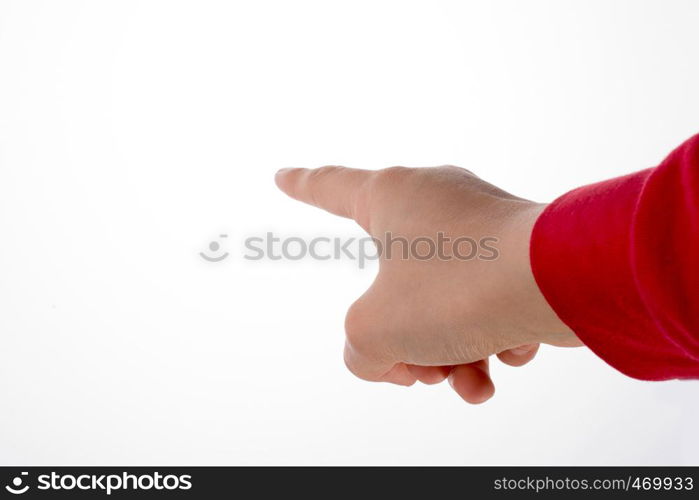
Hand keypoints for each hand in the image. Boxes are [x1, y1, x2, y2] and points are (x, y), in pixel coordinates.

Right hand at [275, 165, 580, 402]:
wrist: (561, 283)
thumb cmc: (456, 288)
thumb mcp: (377, 331)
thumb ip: (361, 349)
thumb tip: (391, 356)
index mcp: (391, 196)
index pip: (329, 187)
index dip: (301, 186)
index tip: (282, 175)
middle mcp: (437, 200)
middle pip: (396, 282)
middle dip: (405, 340)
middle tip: (415, 374)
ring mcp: (483, 223)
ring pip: (445, 301)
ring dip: (450, 353)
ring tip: (469, 384)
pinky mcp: (522, 250)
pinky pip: (487, 300)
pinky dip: (489, 337)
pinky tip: (507, 356)